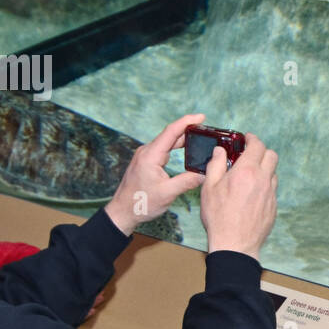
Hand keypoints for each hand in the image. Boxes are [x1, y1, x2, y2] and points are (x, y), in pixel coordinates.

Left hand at [104, 113, 208, 235]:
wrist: (122, 212)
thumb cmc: (141, 203)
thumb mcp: (168, 193)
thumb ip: (188, 181)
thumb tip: (205, 173)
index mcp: (151, 155)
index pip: (171, 132)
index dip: (187, 122)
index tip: (201, 116)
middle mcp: (146, 151)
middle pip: (170, 135)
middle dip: (188, 129)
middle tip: (206, 129)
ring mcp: (145, 156)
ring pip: (166, 142)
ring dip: (182, 138)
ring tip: (199, 136)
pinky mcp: (145, 161)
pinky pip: (162, 149)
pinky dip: (175, 146)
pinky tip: (185, 148)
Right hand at [200, 132, 277, 260]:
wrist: (235, 244)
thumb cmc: (219, 217)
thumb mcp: (209, 188)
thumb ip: (215, 165)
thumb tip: (220, 151)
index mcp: (246, 171)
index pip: (257, 145)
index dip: (252, 139)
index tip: (247, 139)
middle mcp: (262, 180)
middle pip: (271, 155)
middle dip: (261, 151)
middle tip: (250, 154)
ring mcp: (270, 194)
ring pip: (273, 173)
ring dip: (264, 169)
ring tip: (249, 175)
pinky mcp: (273, 207)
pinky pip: (272, 189)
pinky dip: (264, 185)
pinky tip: (252, 193)